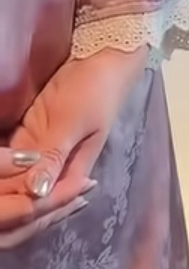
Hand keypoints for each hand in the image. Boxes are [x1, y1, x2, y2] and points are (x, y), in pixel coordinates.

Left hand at [0, 45, 147, 247]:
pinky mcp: (25, 141)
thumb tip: (37, 193)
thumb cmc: (94, 90)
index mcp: (71, 176)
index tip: (1, 199)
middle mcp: (52, 173)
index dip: (18, 210)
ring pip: (12, 186)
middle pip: (24, 203)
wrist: (98, 58)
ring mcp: (37, 158)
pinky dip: (0, 170)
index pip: (41, 206)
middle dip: (7, 204)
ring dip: (1, 187)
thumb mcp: (74, 122)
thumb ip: (54, 156)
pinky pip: (6, 164)